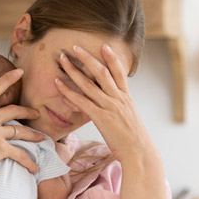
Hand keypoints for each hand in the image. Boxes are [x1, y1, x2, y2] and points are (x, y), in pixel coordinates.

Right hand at [0, 69, 45, 179]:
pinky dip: (29, 161)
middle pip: (14, 111)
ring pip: (21, 131)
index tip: (20, 71)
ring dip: (34, 136)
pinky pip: (20, 154)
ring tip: (42, 139)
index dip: (8, 79)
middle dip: (28, 111)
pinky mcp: (0, 148)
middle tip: (37, 114)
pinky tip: (35, 168)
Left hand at [54, 44, 157, 163]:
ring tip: (63, 59)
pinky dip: (69, 91)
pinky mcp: (101, 118)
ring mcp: (110, 107)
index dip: (112, 58)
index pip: (119, 72)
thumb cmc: (134, 139)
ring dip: (74, 70)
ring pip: (89, 84)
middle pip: (102, 72)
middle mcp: (118, 99)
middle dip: (88, 58)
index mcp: (126, 98)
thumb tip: (112, 104)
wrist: (139, 152)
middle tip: (75, 47)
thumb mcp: (129, 118)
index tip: (104, 46)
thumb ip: (120, 108)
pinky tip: (59, 83)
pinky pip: (82, 101)